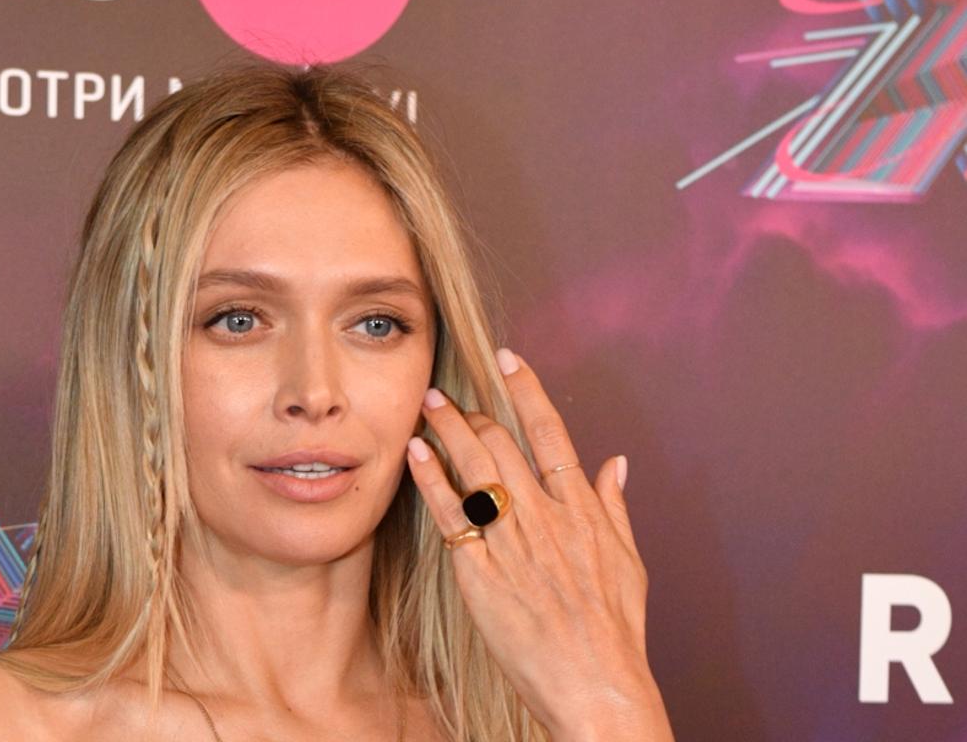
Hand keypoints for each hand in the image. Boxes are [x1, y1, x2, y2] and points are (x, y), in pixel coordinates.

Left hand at [405, 347, 672, 741]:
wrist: (596, 684)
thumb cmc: (614, 630)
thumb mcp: (629, 563)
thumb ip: (615, 507)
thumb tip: (616, 462)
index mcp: (583, 510)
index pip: (551, 433)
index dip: (527, 390)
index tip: (507, 359)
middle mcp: (546, 516)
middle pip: (503, 443)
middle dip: (472, 413)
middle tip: (447, 396)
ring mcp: (512, 541)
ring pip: (475, 468)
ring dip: (447, 430)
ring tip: (426, 406)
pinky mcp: (481, 571)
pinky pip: (451, 513)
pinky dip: (432, 478)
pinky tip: (415, 453)